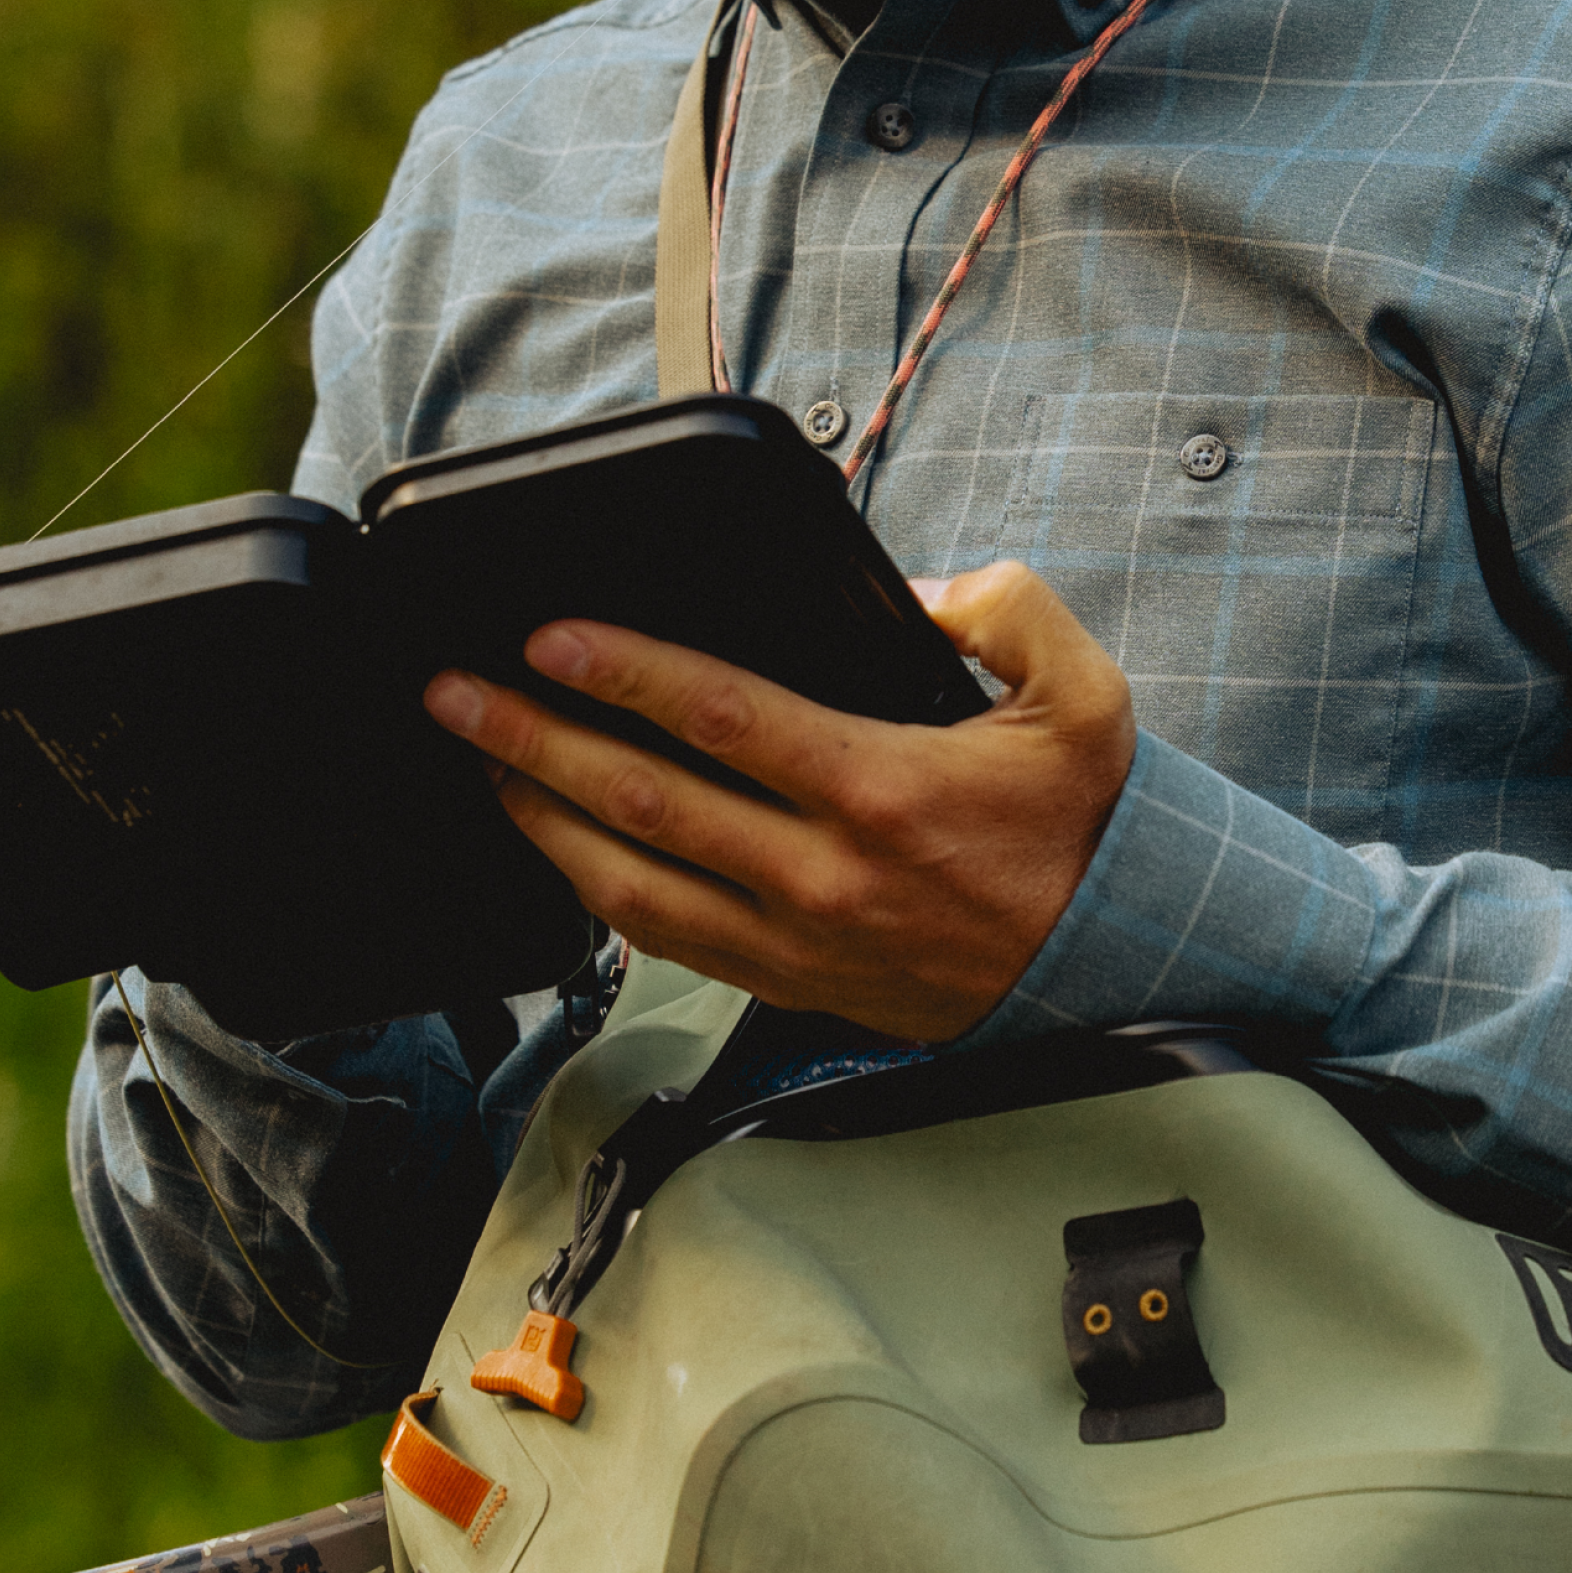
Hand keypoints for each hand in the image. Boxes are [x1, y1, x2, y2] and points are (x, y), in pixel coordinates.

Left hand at [421, 562, 1135, 1041]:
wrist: (1115, 961)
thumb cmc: (1082, 823)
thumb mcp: (1084, 695)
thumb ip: (1007, 607)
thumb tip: (916, 588)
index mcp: (880, 790)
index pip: (721, 720)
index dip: (624, 674)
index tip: (548, 638)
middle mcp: (824, 875)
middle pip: (644, 804)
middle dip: (534, 742)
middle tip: (457, 696)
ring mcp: (798, 942)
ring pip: (632, 890)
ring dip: (543, 822)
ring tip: (483, 765)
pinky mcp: (791, 985)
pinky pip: (667, 944)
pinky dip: (595, 894)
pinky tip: (558, 846)